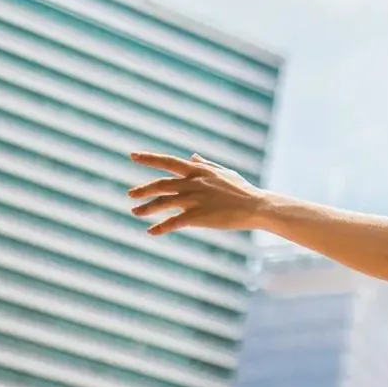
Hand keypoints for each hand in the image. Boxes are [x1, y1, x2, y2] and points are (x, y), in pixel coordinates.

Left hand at [127, 152, 273, 234]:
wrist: (256, 206)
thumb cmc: (242, 189)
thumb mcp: (223, 172)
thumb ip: (205, 164)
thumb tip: (192, 156)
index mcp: (198, 171)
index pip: (168, 162)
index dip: (149, 158)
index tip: (132, 155)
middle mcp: (192, 183)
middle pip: (160, 184)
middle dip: (143, 189)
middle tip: (131, 194)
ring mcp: (194, 199)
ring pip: (162, 203)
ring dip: (147, 208)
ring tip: (136, 212)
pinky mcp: (197, 216)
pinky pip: (172, 222)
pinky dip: (160, 227)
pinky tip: (152, 231)